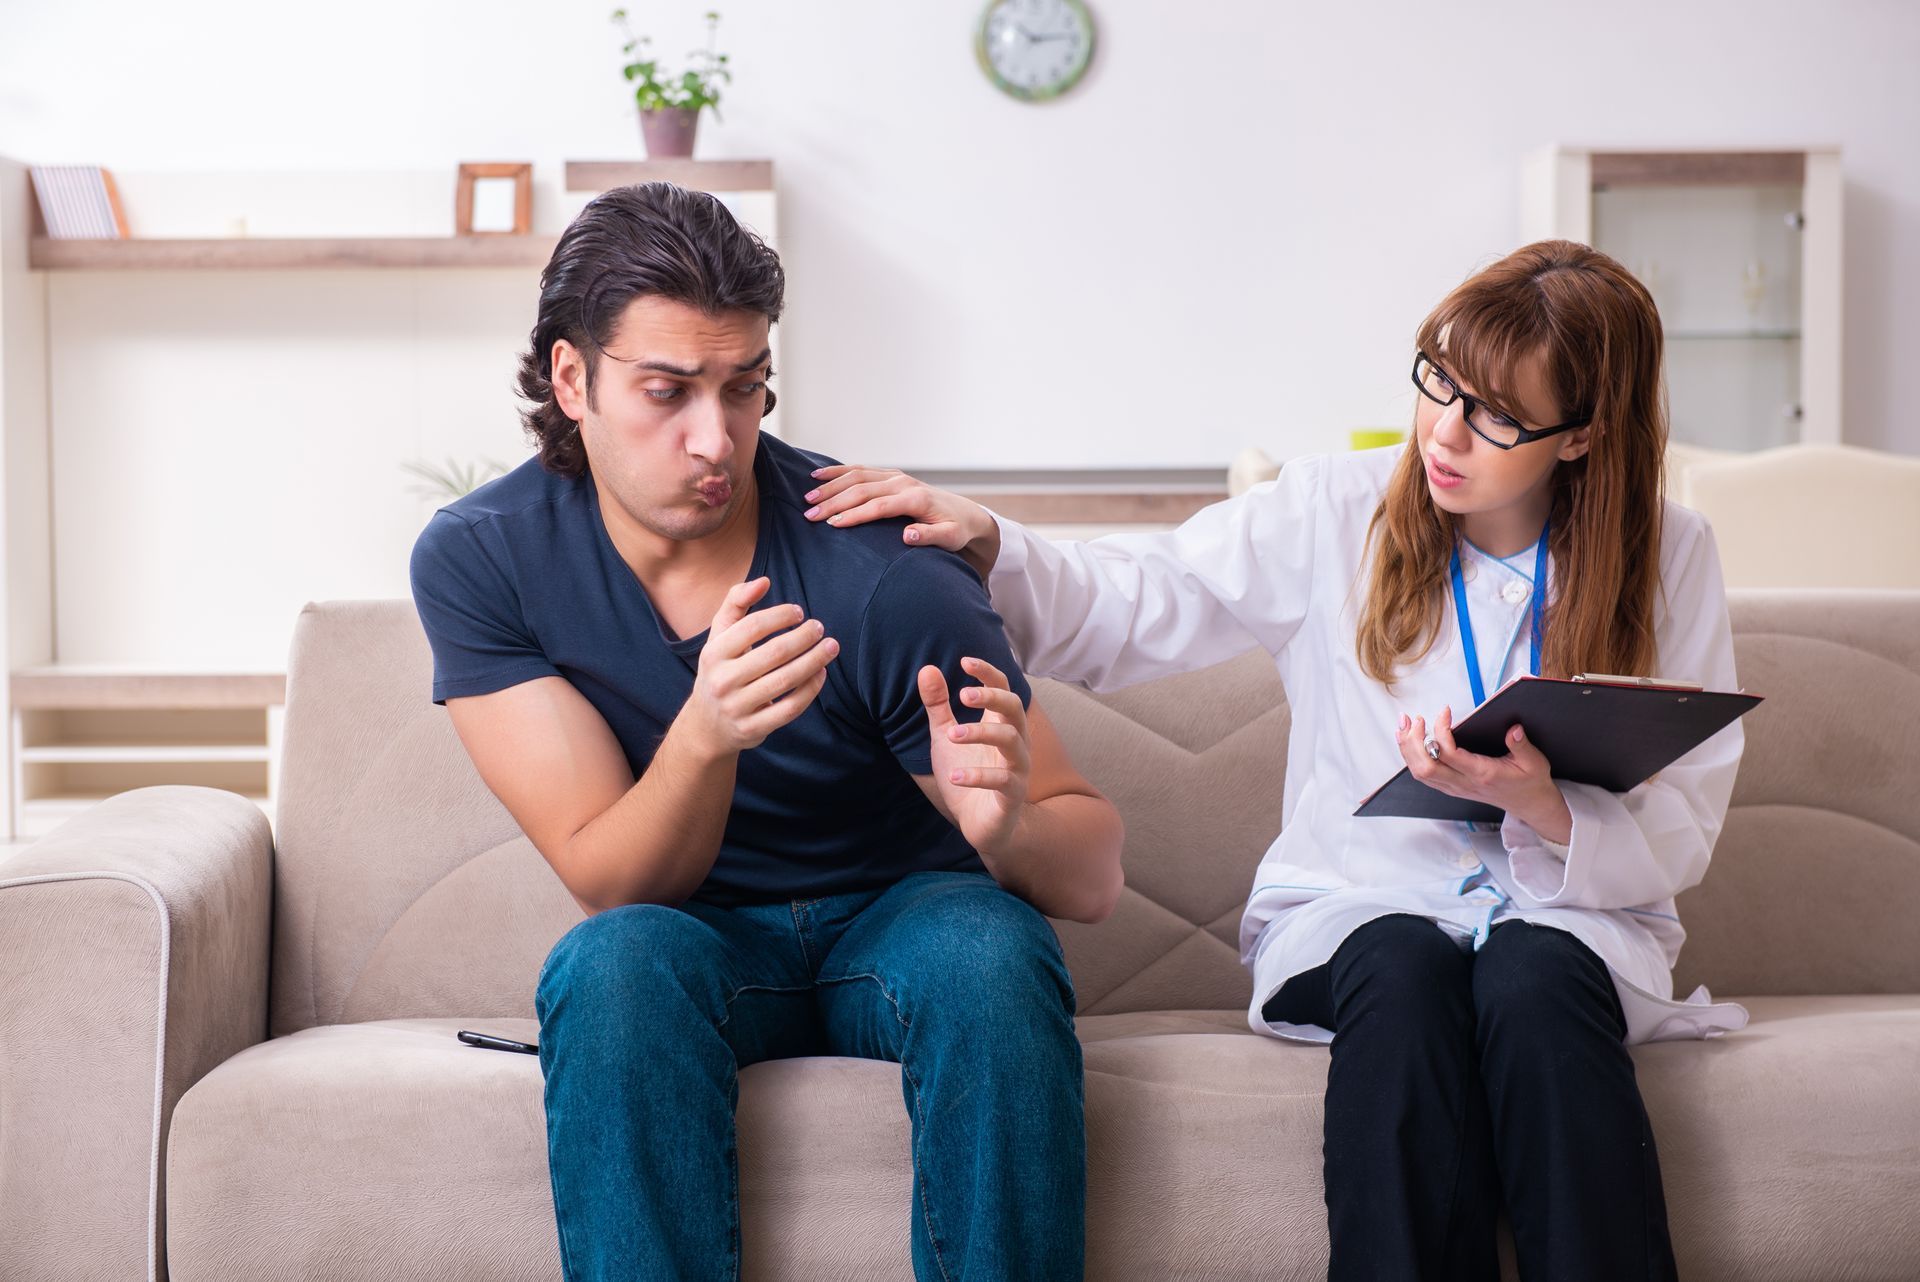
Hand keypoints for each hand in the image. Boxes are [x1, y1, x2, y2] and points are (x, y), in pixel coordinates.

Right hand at [679, 577, 838, 756]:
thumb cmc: (720, 671)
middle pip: (774, 653)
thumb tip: (764, 581)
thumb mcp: (718, 637)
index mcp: (713, 653)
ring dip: (814, 661)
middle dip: (803, 637)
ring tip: (831, 647)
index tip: (799, 612)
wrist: (706, 726)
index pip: (751, 627)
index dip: (780, 616)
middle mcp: (722, 681)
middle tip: (820, 628)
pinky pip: (790, 708)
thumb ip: (735, 603)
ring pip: (785, 680)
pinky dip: (810, 690)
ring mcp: (737, 707)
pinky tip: (821, 673)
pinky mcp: (753, 729)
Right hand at [804, 465, 1001, 579]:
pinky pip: (860, 470)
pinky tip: (817, 476)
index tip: (831, 524)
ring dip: (831, 485)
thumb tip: (908, 536)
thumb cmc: (956, 530)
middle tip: (809, 514)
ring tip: (808, 497)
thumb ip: (930, 537)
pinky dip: (838, 472)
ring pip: (857, 476)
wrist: (965, 513)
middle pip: (862, 489)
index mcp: (914, 498)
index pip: (878, 506)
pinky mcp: (890, 475)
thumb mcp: (950, 538)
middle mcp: (902, 483)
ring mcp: (895, 476)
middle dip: (833, 501)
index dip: (854, 515)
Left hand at [921, 657, 1029, 857]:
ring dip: (980, 733)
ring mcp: (1017, 768)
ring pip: (1011, 739)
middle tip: (962, 695)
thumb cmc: (967, 773)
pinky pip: (1002, 781)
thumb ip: (938, 706)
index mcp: (1000, 724)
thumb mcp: (945, 737)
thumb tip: (926, 669)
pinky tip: (954, 777)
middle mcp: (1015, 742)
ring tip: (951, 735)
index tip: (964, 661)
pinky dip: (977, 776)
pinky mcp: (1012, 795)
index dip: (988, 672)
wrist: (979, 824)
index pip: (1004, 688)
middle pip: (1015, 707)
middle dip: (991, 696)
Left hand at [1395, 706, 1572, 842]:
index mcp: (1482, 774)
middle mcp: (1463, 784)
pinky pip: (1423, 775)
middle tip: (1416, 719)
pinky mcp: (1451, 788)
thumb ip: (1522, 745)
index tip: (1445, 712)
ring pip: (1419, 772)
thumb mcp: (1534, 762)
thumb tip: (1514, 729)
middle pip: (1425, 766)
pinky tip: (1409, 741)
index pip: (1449, 754)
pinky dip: (1411, 757)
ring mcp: (1455, 788)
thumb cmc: (1530, 781)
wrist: (1529, 805)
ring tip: (1404, 725)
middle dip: (1413, 741)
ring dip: (1407, 748)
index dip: (1441, 731)